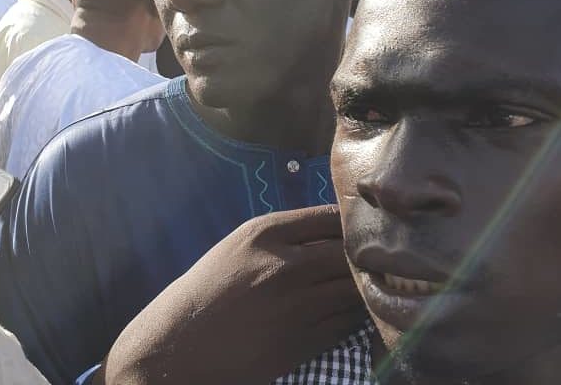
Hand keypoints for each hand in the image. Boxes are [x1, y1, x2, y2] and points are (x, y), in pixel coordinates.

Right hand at [97, 205, 366, 384]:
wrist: (183, 343)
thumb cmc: (211, 289)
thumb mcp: (241, 245)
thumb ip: (285, 236)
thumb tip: (338, 232)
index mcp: (266, 232)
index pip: (331, 216)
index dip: (354, 224)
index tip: (363, 230)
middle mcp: (287, 264)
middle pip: (351, 253)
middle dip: (367, 257)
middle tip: (376, 260)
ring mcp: (298, 304)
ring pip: (356, 290)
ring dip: (367, 288)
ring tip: (369, 287)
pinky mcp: (305, 341)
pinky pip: (348, 323)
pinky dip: (356, 317)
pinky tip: (351, 313)